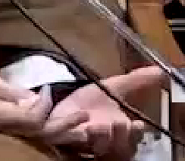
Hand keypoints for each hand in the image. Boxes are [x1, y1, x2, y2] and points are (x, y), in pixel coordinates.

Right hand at [0, 73, 86, 138]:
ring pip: (44, 140)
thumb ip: (10, 91)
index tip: (47, 89)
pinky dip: (56, 137)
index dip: (44, 106)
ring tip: (85, 131)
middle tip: (84, 115)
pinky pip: (40, 139)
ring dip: (65, 135)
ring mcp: (14, 135)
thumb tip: (34, 97)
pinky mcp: (17, 135)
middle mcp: (11, 130)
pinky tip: (69, 135)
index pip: (32, 119)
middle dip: (64, 125)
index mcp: (2, 117)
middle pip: (42, 133)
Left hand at [42, 66, 165, 159]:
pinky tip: (77, 116)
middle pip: (117, 149)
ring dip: (99, 138)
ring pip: (96, 149)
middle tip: (119, 123)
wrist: (61, 104)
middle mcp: (103, 142)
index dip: (135, 135)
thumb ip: (135, 82)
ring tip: (97, 125)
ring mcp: (82, 143)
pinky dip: (71, 128)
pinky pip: (66, 138)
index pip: (132, 140)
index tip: (138, 124)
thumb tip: (159, 71)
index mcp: (118, 132)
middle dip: (120, 137)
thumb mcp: (112, 88)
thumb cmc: (89, 101)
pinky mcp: (61, 138)